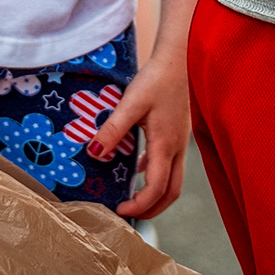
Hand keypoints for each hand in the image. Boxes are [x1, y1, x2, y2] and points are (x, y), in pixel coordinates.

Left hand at [86, 46, 188, 218]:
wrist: (178, 60)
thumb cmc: (156, 79)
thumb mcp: (130, 103)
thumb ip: (113, 129)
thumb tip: (94, 152)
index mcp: (165, 145)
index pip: (157, 188)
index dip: (140, 206)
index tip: (119, 209)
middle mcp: (176, 149)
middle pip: (171, 193)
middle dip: (152, 210)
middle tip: (128, 214)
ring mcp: (179, 142)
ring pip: (173, 180)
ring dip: (155, 194)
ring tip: (131, 197)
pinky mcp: (177, 134)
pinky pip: (169, 164)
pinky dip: (155, 174)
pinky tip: (138, 166)